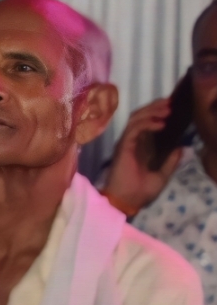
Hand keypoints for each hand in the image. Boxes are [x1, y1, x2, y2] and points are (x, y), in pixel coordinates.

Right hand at [103, 101, 180, 216]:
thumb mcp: (162, 175)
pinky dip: (147, 123)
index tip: (172, 107)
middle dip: (155, 107)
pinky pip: (134, 128)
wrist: (128, 201)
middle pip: (141, 115)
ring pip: (137, 117)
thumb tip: (181, 148)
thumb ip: (171, 161)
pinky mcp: (123, 144)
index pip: (147, 122)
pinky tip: (160, 124)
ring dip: (152, 111)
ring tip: (167, 110)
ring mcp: (127, 141)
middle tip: (170, 103)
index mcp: (141, 146)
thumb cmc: (141, 191)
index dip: (158, 112)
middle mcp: (133, 140)